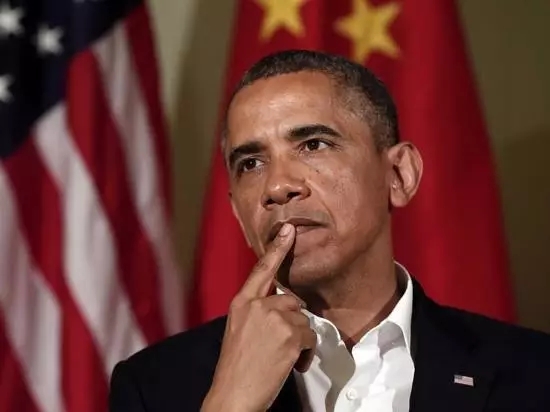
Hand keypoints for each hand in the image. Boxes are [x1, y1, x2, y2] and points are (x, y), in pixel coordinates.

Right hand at [201, 224, 316, 411]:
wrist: (233, 394)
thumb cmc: (236, 367)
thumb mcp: (238, 330)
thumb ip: (256, 313)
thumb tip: (283, 308)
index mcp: (241, 303)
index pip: (261, 270)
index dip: (277, 249)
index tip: (289, 230)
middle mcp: (257, 305)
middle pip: (292, 301)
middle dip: (293, 322)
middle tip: (281, 345)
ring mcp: (274, 318)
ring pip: (303, 320)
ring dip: (299, 340)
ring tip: (283, 358)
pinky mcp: (291, 334)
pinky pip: (311, 337)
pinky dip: (306, 353)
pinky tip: (291, 365)